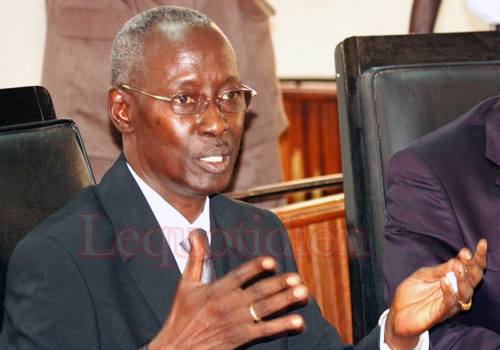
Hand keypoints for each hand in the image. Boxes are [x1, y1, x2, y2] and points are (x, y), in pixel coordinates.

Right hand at [147, 230, 307, 349]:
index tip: (271, 262)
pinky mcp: (240, 339)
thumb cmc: (181, 314)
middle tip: (297, 278)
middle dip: (278, 284)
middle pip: (257, 293)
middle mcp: (228, 305)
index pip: (239, 275)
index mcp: (216, 290)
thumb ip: (195, 257)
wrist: (176, 348)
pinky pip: (264, 331)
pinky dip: (282, 326)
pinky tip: (297, 321)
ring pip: (264, 310)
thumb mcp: (185, 283)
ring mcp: (235, 323)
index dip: (255, 268)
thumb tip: (194, 233)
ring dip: (285, 301)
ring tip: (302, 293)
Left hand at [384, 239, 486, 349]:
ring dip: (463, 278)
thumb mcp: (423, 274)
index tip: (481, 243)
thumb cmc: (412, 293)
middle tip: (466, 254)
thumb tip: (457, 260)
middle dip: (472, 266)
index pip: (470, 269)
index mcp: (453, 281)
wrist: (398, 313)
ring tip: (458, 266)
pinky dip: (449, 292)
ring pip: (466, 293)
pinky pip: (449, 304)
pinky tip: (445, 280)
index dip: (478, 257)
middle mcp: (456, 293)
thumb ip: (439, 269)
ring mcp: (450, 304)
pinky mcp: (440, 314)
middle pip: (473, 280)